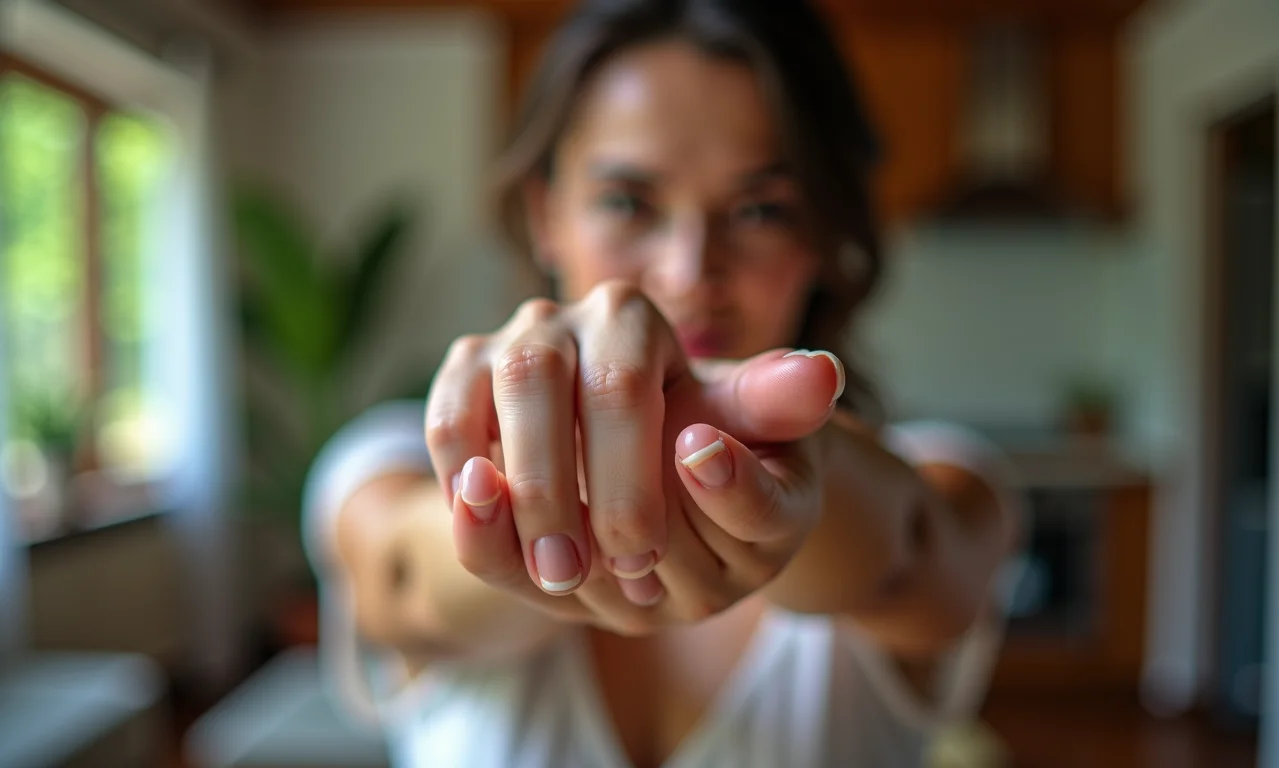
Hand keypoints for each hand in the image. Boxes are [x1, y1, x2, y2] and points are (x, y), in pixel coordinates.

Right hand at [424, 281, 844, 634]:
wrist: (649, 438)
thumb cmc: (705, 436)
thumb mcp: (754, 434)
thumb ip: (776, 410)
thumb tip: (822, 378)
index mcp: (633, 315)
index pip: (618, 385)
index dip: (622, 480)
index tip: (642, 556)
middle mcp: (560, 314)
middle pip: (534, 383)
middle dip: (554, 493)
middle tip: (580, 581)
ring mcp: (501, 341)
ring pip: (471, 405)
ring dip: (498, 502)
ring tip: (543, 576)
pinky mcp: (461, 376)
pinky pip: (442, 430)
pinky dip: (459, 490)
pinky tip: (498, 541)